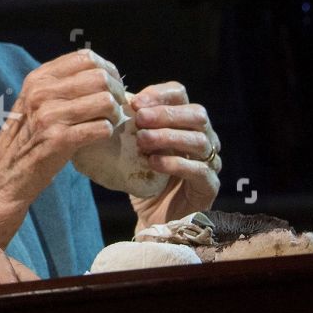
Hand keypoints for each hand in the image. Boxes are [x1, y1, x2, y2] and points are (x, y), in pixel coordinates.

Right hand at [0, 49, 124, 245]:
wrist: (5, 174)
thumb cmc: (26, 138)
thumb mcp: (35, 101)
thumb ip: (60, 85)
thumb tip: (100, 73)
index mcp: (37, 79)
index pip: (85, 58)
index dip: (107, 69)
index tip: (111, 85)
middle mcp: (41, 93)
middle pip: (100, 78)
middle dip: (116, 93)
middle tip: (115, 109)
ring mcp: (48, 116)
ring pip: (105, 101)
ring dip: (114, 115)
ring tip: (107, 123)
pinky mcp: (58, 140)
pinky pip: (101, 128)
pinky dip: (107, 133)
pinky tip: (98, 138)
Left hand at [129, 82, 219, 228]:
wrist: (152, 217)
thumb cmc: (141, 175)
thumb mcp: (130, 147)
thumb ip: (125, 125)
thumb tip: (103, 103)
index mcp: (183, 121)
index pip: (180, 95)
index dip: (160, 95)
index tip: (136, 102)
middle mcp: (203, 138)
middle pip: (196, 114)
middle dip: (166, 114)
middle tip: (140, 118)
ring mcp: (210, 162)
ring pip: (200, 141)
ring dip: (169, 137)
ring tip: (143, 141)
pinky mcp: (209, 187)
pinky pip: (200, 170)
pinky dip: (176, 164)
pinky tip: (154, 162)